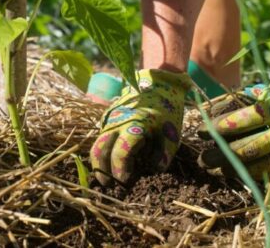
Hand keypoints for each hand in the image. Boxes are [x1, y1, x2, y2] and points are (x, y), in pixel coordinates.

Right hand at [90, 69, 193, 184]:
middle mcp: (116, 122)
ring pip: (96, 144)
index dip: (120, 170)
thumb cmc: (166, 110)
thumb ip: (164, 154)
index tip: (125, 181)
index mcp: (134, 126)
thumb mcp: (172, 132)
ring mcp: (109, 119)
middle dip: (101, 170)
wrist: (156, 84)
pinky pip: (101, 137)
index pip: (120, 152)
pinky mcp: (107, 118)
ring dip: (100, 162)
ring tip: (107, 176)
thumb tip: (154, 171)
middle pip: (99, 150)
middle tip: (108, 185)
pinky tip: (111, 160)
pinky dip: (104, 151)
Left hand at [197, 76, 269, 178]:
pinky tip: (235, 174)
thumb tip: (211, 111)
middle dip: (220, 155)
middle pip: (245, 148)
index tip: (200, 129)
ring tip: (213, 169)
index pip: (240, 121)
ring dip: (231, 168)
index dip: (217, 127)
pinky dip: (250, 173)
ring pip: (255, 164)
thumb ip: (244, 101)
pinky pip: (269, 171)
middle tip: (202, 158)